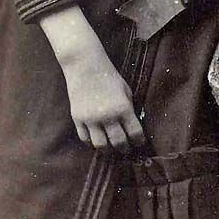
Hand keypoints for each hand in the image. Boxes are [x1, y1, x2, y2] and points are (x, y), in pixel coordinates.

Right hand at [40, 5, 145, 152]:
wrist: (86, 67)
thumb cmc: (109, 76)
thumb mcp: (126, 90)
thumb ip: (129, 108)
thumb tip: (132, 124)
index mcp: (123, 108)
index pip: (135, 133)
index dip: (139, 141)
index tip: (140, 143)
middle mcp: (107, 117)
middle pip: (118, 143)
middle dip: (125, 149)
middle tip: (127, 151)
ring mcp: (91, 119)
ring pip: (100, 145)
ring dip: (108, 150)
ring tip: (112, 150)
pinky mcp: (78, 119)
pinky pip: (85, 138)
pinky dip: (91, 143)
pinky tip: (97, 141)